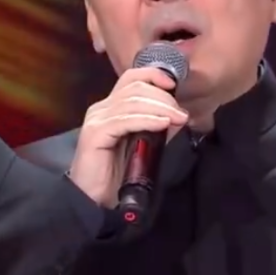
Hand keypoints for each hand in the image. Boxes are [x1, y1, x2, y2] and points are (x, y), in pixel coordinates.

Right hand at [68, 67, 188, 206]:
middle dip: (163, 97)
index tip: (174, 85)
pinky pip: (125, 120)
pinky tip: (162, 124)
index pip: (131, 78)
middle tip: (181, 113)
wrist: (93, 199)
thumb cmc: (116, 174)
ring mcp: (96, 120)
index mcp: (110, 107)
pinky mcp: (95, 134)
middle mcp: (101, 109)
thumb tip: (179, 115)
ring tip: (178, 118)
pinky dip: (147, 120)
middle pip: (134, 87)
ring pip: (132, 102)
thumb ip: (157, 128)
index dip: (153, 75)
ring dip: (160, 108)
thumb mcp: (142, 145)